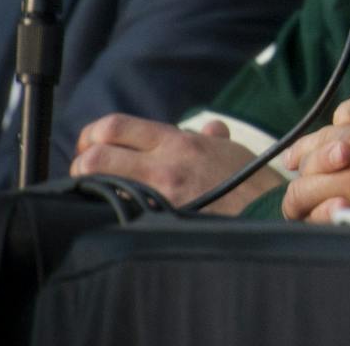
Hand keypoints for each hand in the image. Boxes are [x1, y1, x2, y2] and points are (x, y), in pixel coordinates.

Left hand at [72, 113, 283, 213]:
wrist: (267, 213)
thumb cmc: (251, 181)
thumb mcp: (230, 149)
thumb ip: (211, 137)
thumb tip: (210, 127)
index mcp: (176, 141)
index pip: (114, 126)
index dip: (92, 135)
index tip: (92, 145)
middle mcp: (164, 164)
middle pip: (96, 155)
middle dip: (82, 163)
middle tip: (86, 172)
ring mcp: (160, 196)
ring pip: (99, 184)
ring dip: (89, 188)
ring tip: (95, 193)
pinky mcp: (161, 222)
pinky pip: (119, 211)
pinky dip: (109, 210)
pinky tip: (113, 214)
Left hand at [280, 83, 349, 223]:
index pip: (331, 126)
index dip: (309, 144)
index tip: (296, 159)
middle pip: (312, 156)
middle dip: (305, 174)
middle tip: (303, 194)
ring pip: (306, 187)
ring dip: (305, 203)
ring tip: (314, 214)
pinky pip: (322, 214)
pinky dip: (320, 219)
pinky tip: (331, 222)